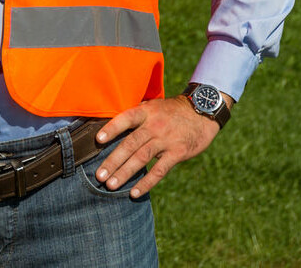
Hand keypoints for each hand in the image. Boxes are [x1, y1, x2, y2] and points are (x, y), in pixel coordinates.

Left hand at [94, 92, 230, 197]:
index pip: (126, 118)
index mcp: (147, 111)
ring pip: (141, 158)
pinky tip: (134, 193)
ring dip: (125, 173)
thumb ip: (137, 116)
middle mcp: (154, 125)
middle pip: (130, 143)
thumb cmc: (172, 111)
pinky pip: (159, 170)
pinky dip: (146, 183)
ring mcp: (166, 139)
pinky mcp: (178, 152)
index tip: (98, 140)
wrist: (202, 112)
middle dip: (113, 160)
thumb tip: (112, 126)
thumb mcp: (154, 106)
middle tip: (99, 176)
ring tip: (110, 185)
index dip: (112, 128)